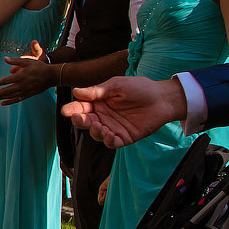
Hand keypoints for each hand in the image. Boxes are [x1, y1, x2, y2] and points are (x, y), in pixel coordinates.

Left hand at [0, 43, 54, 103]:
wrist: (51, 76)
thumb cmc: (39, 67)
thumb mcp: (27, 61)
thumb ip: (15, 61)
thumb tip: (4, 58)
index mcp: (20, 76)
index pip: (6, 81)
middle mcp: (22, 85)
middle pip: (6, 91)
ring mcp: (25, 91)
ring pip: (10, 96)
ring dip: (0, 98)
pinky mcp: (28, 94)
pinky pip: (17, 99)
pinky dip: (10, 101)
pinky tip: (3, 103)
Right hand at [62, 76, 185, 146]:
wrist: (163, 99)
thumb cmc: (140, 88)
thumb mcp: (117, 85)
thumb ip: (97, 91)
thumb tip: (75, 92)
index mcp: (98, 103)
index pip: (81, 107)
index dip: (72, 109)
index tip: (66, 111)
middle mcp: (103, 116)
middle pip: (86, 122)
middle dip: (80, 121)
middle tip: (78, 118)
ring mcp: (113, 128)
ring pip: (97, 134)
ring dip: (94, 132)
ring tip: (98, 126)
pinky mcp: (124, 138)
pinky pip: (112, 143)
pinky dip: (108, 140)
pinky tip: (109, 134)